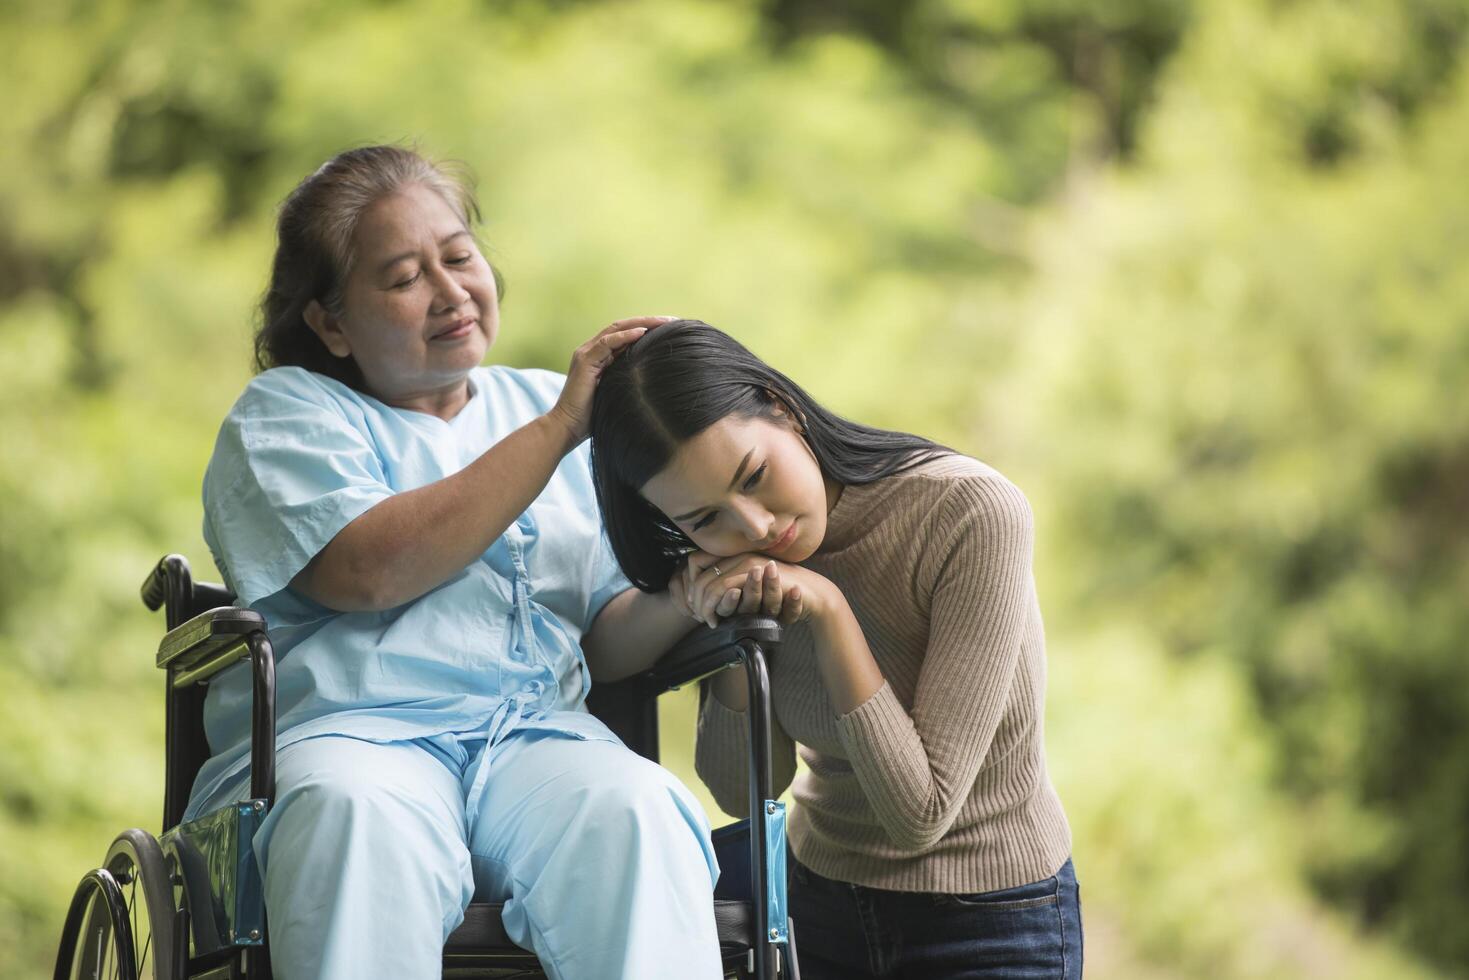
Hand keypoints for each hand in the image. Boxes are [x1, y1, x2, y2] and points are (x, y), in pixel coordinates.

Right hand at [545, 316, 673, 445]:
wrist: (568, 428)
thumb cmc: (593, 416)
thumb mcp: (617, 392)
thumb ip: (628, 378)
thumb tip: (656, 375)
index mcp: (599, 356)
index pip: (625, 334)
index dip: (647, 328)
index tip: (671, 328)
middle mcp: (591, 350)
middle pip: (622, 326)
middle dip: (649, 321)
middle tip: (673, 320)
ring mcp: (586, 354)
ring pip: (616, 329)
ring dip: (642, 324)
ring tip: (664, 322)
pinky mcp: (584, 362)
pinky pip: (606, 343)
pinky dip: (625, 336)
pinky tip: (643, 333)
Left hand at [674, 552, 815, 627]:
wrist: (809, 593)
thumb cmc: (779, 594)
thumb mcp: (749, 592)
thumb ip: (729, 590)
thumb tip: (702, 599)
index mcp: (733, 556)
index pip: (694, 562)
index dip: (689, 585)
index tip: (693, 605)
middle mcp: (736, 556)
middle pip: (697, 574)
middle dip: (694, 600)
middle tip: (699, 617)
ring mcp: (745, 563)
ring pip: (708, 583)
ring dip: (704, 606)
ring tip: (708, 621)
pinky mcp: (753, 573)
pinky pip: (724, 589)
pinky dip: (716, 607)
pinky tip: (717, 620)